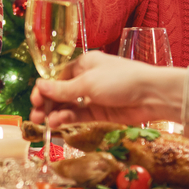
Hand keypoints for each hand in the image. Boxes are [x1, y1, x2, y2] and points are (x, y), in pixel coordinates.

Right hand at [29, 51, 184, 127]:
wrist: (153, 96)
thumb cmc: (122, 79)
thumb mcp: (88, 83)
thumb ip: (62, 89)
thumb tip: (39, 86)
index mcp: (84, 64)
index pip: (56, 77)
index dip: (43, 89)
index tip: (34, 100)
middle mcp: (86, 79)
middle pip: (60, 92)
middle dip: (47, 104)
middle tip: (36, 115)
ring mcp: (93, 97)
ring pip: (68, 106)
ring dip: (55, 113)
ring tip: (46, 123)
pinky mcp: (100, 112)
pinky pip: (78, 115)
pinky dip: (67, 119)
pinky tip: (58, 124)